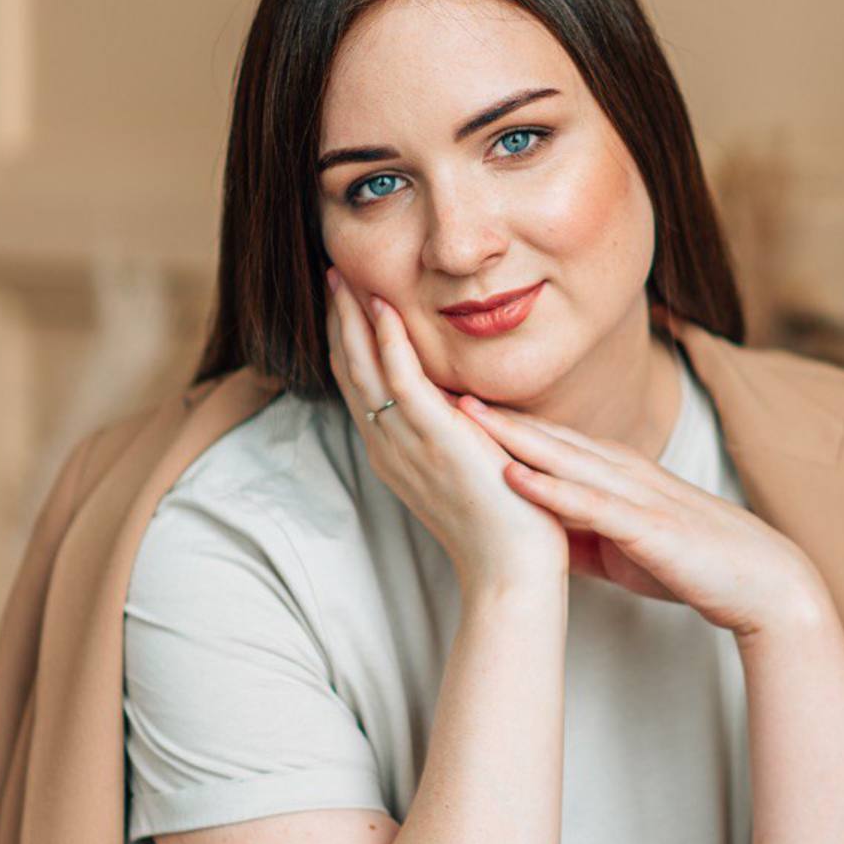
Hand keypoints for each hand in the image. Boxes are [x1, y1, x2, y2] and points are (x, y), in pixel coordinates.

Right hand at [323, 267, 568, 593]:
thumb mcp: (464, 471)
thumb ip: (450, 436)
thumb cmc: (501, 525)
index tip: (344, 300)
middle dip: (337, 320)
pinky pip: (401, 380)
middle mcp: (389, 447)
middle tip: (331, 273)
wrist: (512, 570)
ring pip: (364, 369)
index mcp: (394, 453)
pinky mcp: (435, 440)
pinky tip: (381, 307)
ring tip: (342, 276)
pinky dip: (388, 341)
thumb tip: (456, 406)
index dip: (347, 341)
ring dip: (350, 319)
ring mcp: (407, 444)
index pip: (360, 386)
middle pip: (350, 371)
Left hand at [456, 394, 824, 638]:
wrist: (760, 582)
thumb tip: (536, 533)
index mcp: (614, 474)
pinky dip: (552, 489)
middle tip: (439, 386)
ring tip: (462, 415)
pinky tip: (517, 477)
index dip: (496, 422)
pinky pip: (593, 504)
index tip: (446, 407)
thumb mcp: (622, 543)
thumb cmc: (690, 562)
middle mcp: (621, 472)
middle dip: (491, 413)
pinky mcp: (649, 527)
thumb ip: (580, 531)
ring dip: (513, 436)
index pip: (547, 440)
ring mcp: (636, 495)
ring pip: (564, 457)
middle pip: (547, 435)